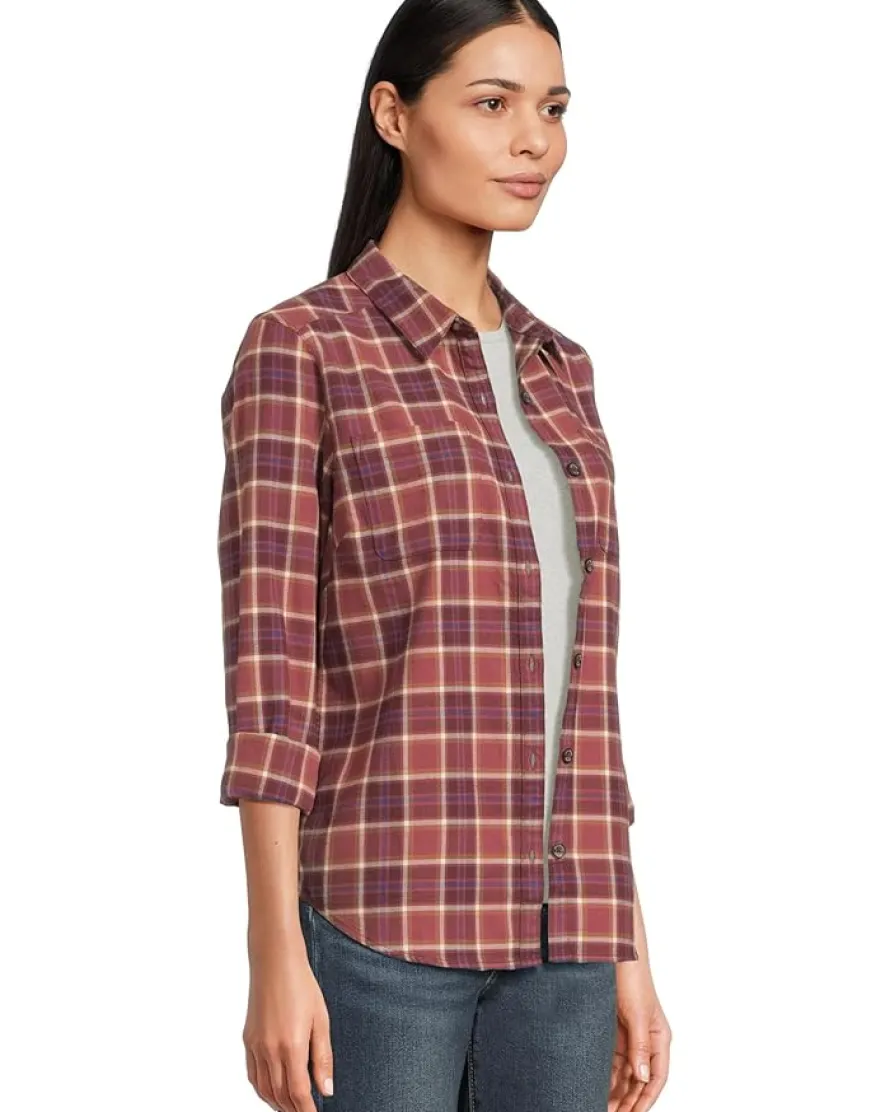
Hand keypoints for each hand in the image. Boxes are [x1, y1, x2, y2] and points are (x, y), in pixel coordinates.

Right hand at [242, 937, 333, 1111]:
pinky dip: (262, 1090)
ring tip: (291, 1108)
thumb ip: (322, 1057)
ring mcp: (255, 1046)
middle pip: (280, 1095)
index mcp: (291, 1045)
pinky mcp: (248, 1039)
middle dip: (293, 1110)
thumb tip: (326, 1090)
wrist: (275, 962)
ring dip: (277, 1104)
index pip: (298, 1093)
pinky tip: (272, 1091)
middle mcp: (269, 1050)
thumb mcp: (321, 1020)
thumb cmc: (302, 985)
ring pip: (264, 1089)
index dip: (306, 1111)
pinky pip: (253, 1075)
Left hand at [609, 960, 670, 1110]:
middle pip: (639, 1079)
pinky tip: (596, 1086)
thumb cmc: (632, 978)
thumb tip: (641, 1077)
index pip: (656, 1077)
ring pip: (625, 1072)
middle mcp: (646, 1040)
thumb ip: (640, 1047)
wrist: (614, 952)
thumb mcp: (637, 1014)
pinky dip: (606, 1074)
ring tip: (601, 1106)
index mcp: (659, 1037)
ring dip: (616, 1090)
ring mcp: (630, 1036)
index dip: (646, 1099)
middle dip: (628, 1099)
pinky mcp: (614, 1030)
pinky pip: (611, 1059)